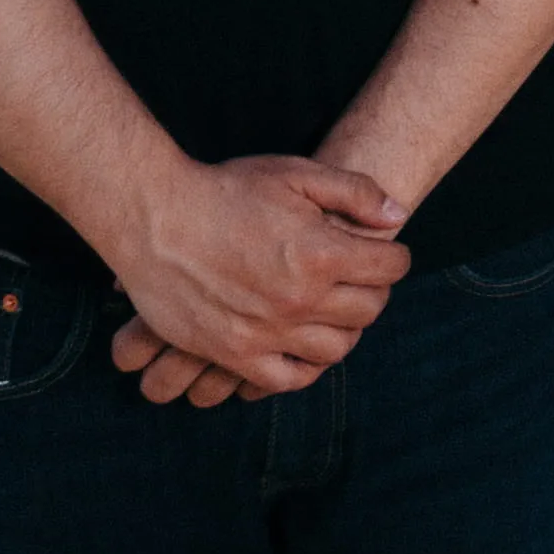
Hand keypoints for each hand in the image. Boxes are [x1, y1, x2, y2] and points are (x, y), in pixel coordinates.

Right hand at [97, 156, 409, 405]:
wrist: (155, 218)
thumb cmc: (227, 190)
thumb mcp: (297, 173)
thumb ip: (356, 192)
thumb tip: (398, 216)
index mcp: (322, 253)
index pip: (391, 268)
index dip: (393, 257)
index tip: (383, 254)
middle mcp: (300, 299)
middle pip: (369, 310)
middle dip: (374, 292)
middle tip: (359, 281)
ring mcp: (267, 332)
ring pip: (336, 349)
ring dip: (344, 330)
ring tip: (332, 311)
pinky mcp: (234, 354)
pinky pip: (287, 379)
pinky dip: (304, 368)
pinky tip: (302, 346)